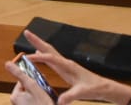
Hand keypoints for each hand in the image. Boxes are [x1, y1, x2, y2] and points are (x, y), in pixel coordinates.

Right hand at [13, 29, 128, 104]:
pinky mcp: (67, 68)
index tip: (27, 57)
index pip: (50, 58)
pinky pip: (52, 58)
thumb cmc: (94, 88)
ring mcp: (66, 64)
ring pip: (50, 52)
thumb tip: (59, 102)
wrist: (103, 87)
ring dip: (39, 45)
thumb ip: (70, 96)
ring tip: (30, 39)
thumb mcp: (82, 93)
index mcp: (68, 66)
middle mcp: (66, 62)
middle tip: (26, 32)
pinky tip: (40, 55)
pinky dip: (44, 54)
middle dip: (37, 41)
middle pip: (48, 48)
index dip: (38, 57)